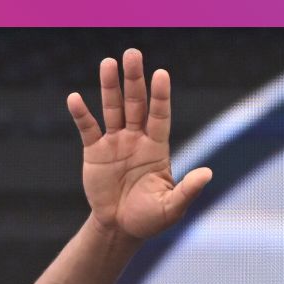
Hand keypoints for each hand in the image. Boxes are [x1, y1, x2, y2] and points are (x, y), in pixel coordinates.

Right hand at [66, 48, 211, 241]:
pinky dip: (81, 114)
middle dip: (134, 80)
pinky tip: (75, 98)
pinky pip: (88, 128)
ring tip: (108, 62)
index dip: (160, 96)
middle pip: (136, 104)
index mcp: (157, 148)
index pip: (160, 116)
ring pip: (112, 108)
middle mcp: (137, 139)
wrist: (120, 229)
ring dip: (109, 86)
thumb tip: (208, 173)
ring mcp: (115, 143)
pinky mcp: (94, 152)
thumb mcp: (172, 207)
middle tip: (132, 53)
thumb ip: (188, 190)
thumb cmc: (150, 218)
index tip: (162, 74)